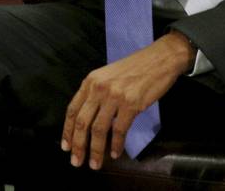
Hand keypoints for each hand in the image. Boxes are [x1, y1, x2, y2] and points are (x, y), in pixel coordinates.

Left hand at [61, 31, 193, 168]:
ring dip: (96, 150)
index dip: (67, 131)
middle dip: (78, 145)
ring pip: (99, 129)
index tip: (66, 147)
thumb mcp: (107, 76)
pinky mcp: (131, 104)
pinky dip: (116, 145)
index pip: (72, 109)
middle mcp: (98, 88)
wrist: (159, 59)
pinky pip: (119, 130)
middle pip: (82, 122)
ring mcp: (114, 96)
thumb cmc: (134, 68)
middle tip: (76, 162)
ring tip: (95, 164)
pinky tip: (115, 154)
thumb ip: (96, 94)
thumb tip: (88, 120)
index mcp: (90, 81)